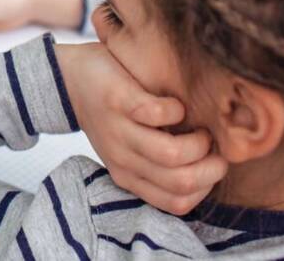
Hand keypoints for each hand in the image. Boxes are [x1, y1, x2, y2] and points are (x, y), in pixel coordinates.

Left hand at [56, 42, 227, 214]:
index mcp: (129, 176)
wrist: (70, 79)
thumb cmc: (112, 115)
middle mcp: (123, 160)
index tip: (212, 164)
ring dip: (198, 142)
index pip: (178, 203)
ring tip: (199, 127)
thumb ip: (159, 163)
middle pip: (181, 183)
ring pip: (172, 155)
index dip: (206, 187)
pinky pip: (156, 114)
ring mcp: (119, 132)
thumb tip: (211, 168)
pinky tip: (175, 105)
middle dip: (211, 167)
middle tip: (213, 147)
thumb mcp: (131, 149)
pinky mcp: (118, 102)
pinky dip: (175, 110)